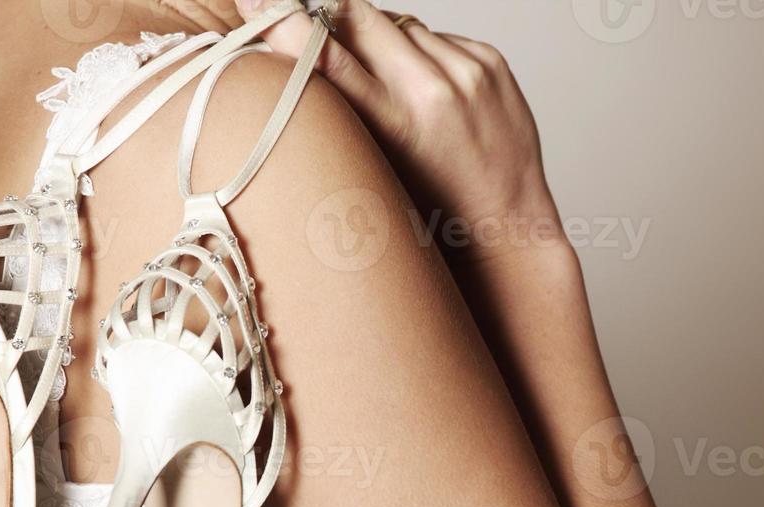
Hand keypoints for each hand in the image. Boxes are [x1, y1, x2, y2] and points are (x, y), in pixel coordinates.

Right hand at [237, 0, 562, 259]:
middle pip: (357, 16)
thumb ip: (344, 115)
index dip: (286, 21)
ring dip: (384, 43)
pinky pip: (436, 37)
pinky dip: (423, 56)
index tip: (256, 0)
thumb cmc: (434, 214)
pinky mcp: (490, 61)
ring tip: (395, 91)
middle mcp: (432, 91)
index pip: (327, 54)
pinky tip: (431, 96)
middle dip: (333, 18)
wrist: (508, 227)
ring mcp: (466, 71)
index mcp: (395, 125)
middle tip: (319, 31)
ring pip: (398, 24)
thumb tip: (305, 52)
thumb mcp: (375, 171)